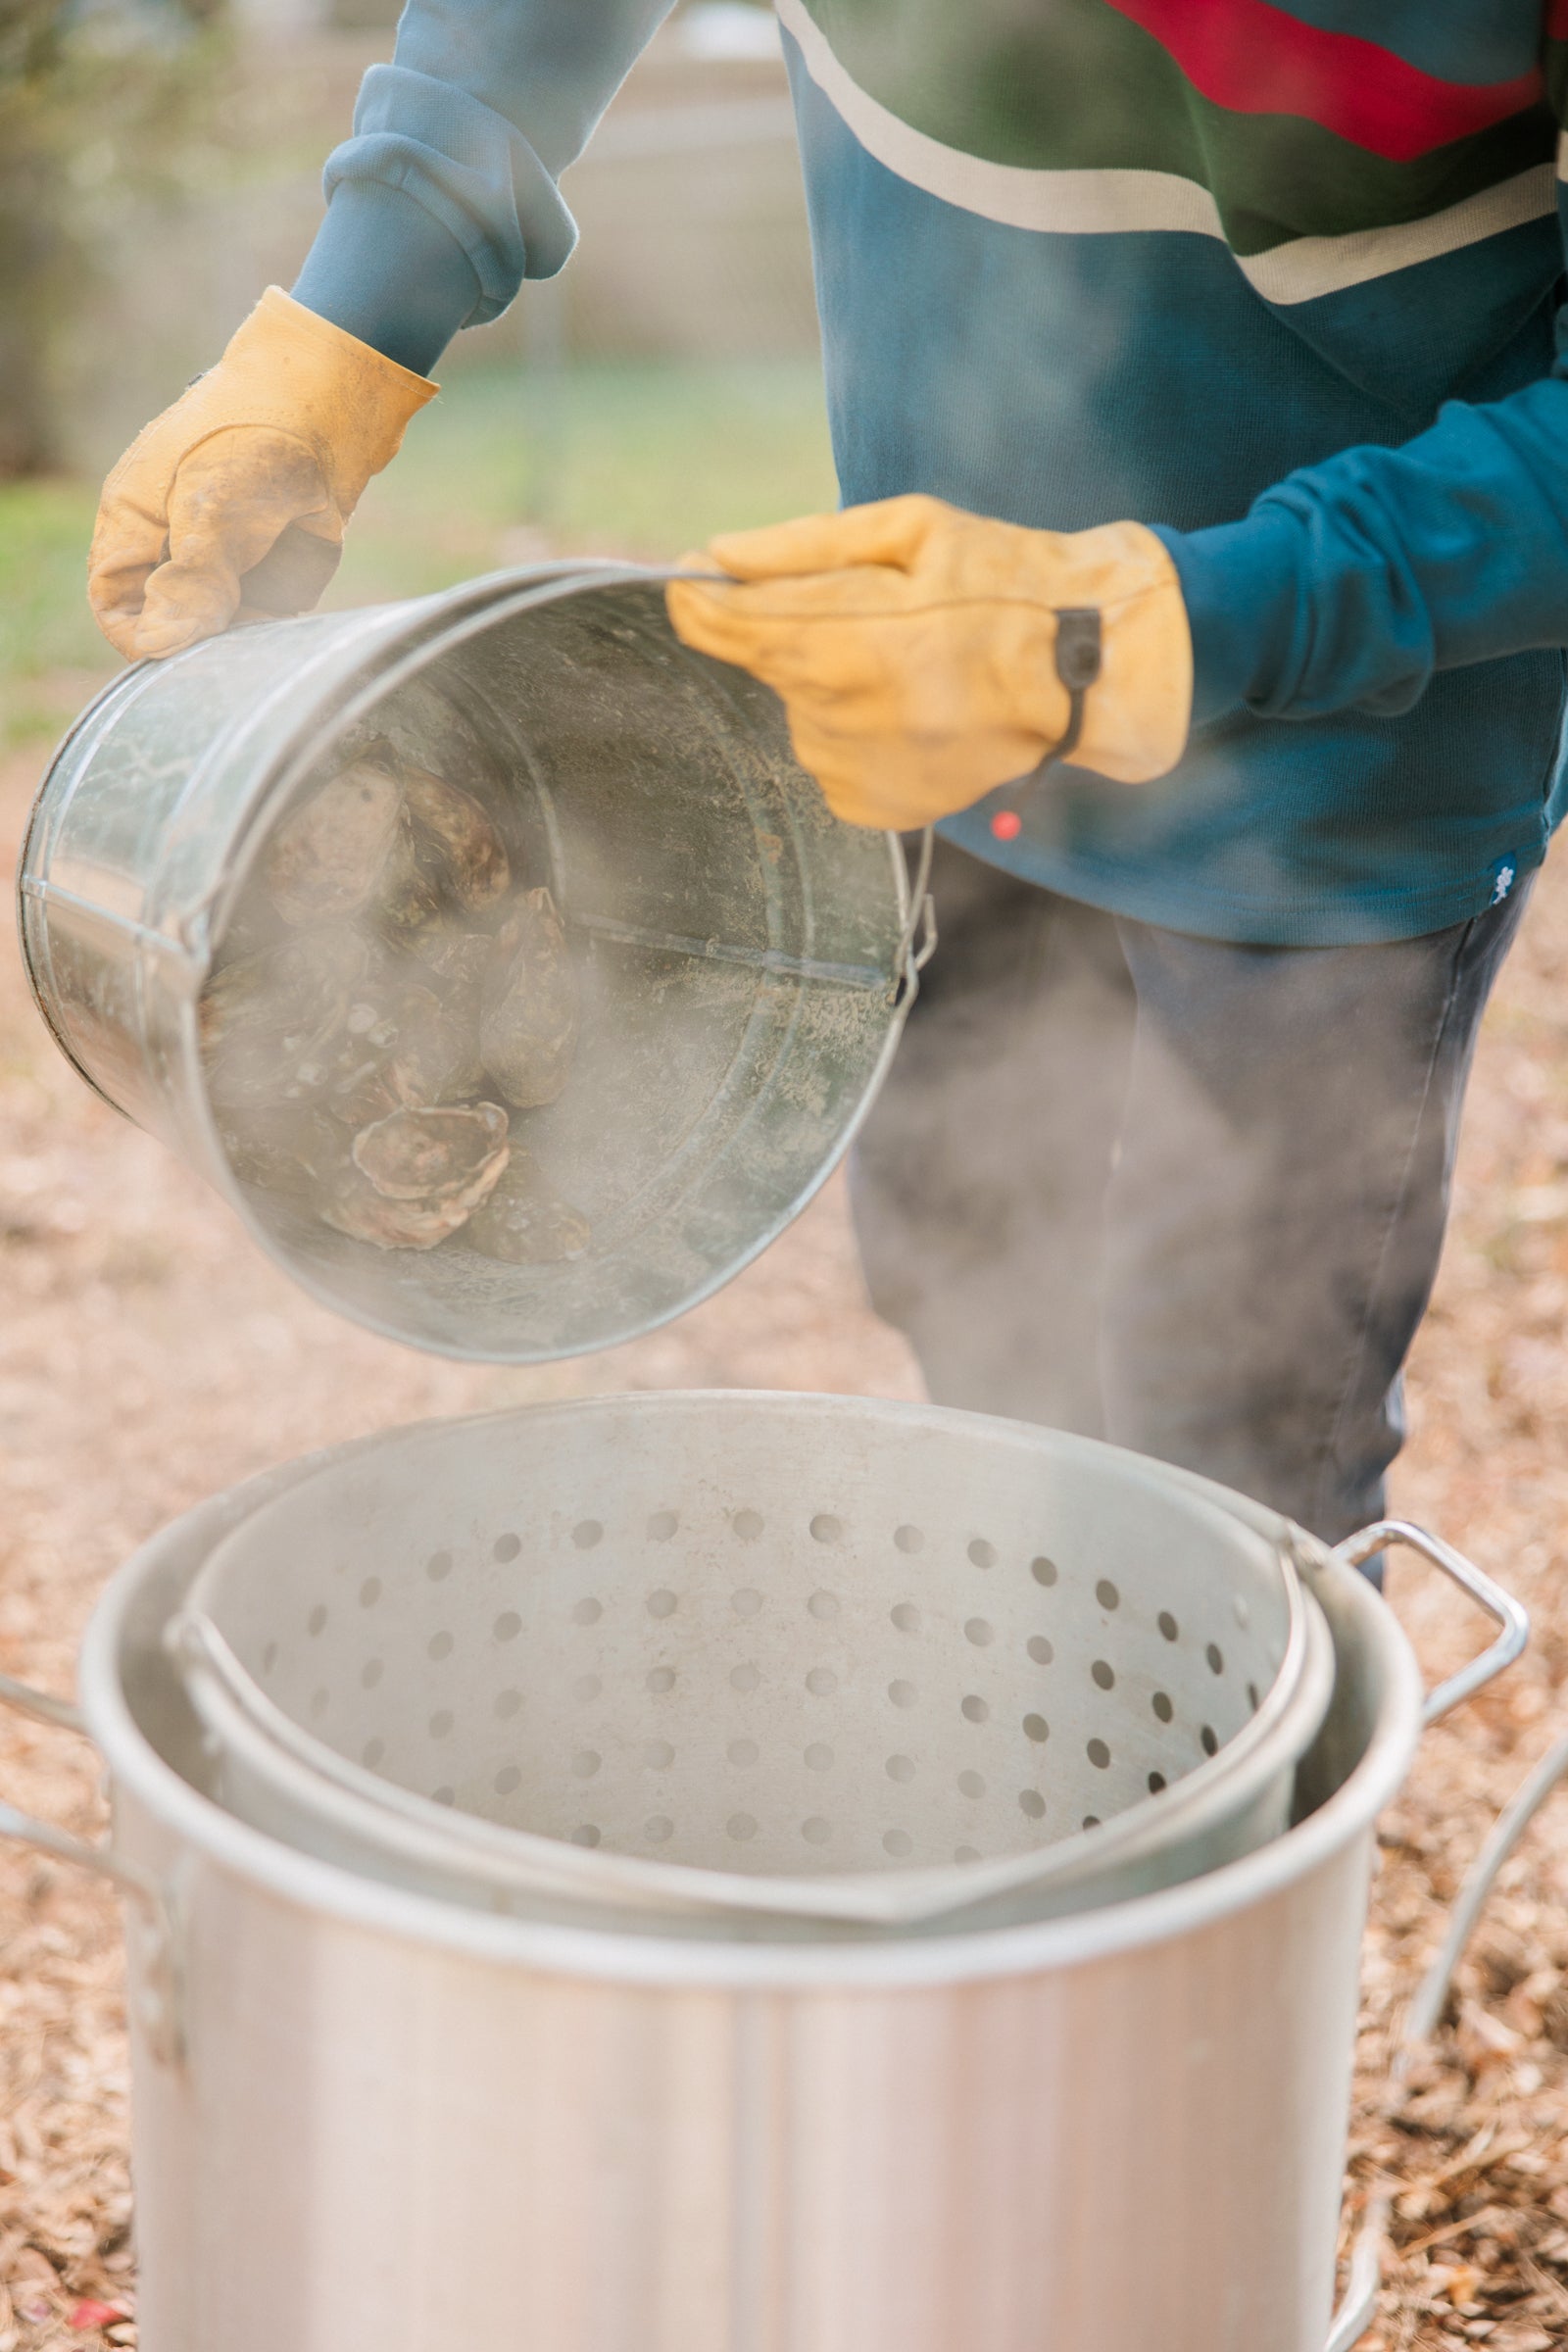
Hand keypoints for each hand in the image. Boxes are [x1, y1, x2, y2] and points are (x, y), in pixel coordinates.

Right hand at [88, 289, 435, 661]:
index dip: (138, 634)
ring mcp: (222, 559)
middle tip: (239, 626)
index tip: (178, 653)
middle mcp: (173, 545)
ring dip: (246, 628)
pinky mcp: (267, 568)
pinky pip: (264, 614)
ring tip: (272, 602)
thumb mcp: (211, 511)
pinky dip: (278, 614)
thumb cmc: (252, 442)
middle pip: (171, 621)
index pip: (114, 601)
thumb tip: (157, 644)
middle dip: (202, 636)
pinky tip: (291, 593)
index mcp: (134, 521)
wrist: (329, 409)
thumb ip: (189, 581)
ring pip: (222, 626)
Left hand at [667, 494, 1191, 828]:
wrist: (1089, 673)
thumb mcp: (911, 532)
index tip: (692, 578)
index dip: (698, 599)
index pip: (726, 626)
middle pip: (770, 665)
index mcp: (847, 644)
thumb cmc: (1006, 585)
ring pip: (803, 711)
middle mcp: (843, 719)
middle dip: (802, 630)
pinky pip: (831, 757)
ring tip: (913, 665)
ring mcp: (857, 772)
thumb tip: (715, 554)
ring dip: (836, 683)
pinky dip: (857, 730)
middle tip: (880, 613)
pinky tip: (915, 709)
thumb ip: (803, 546)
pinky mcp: (875, 808)